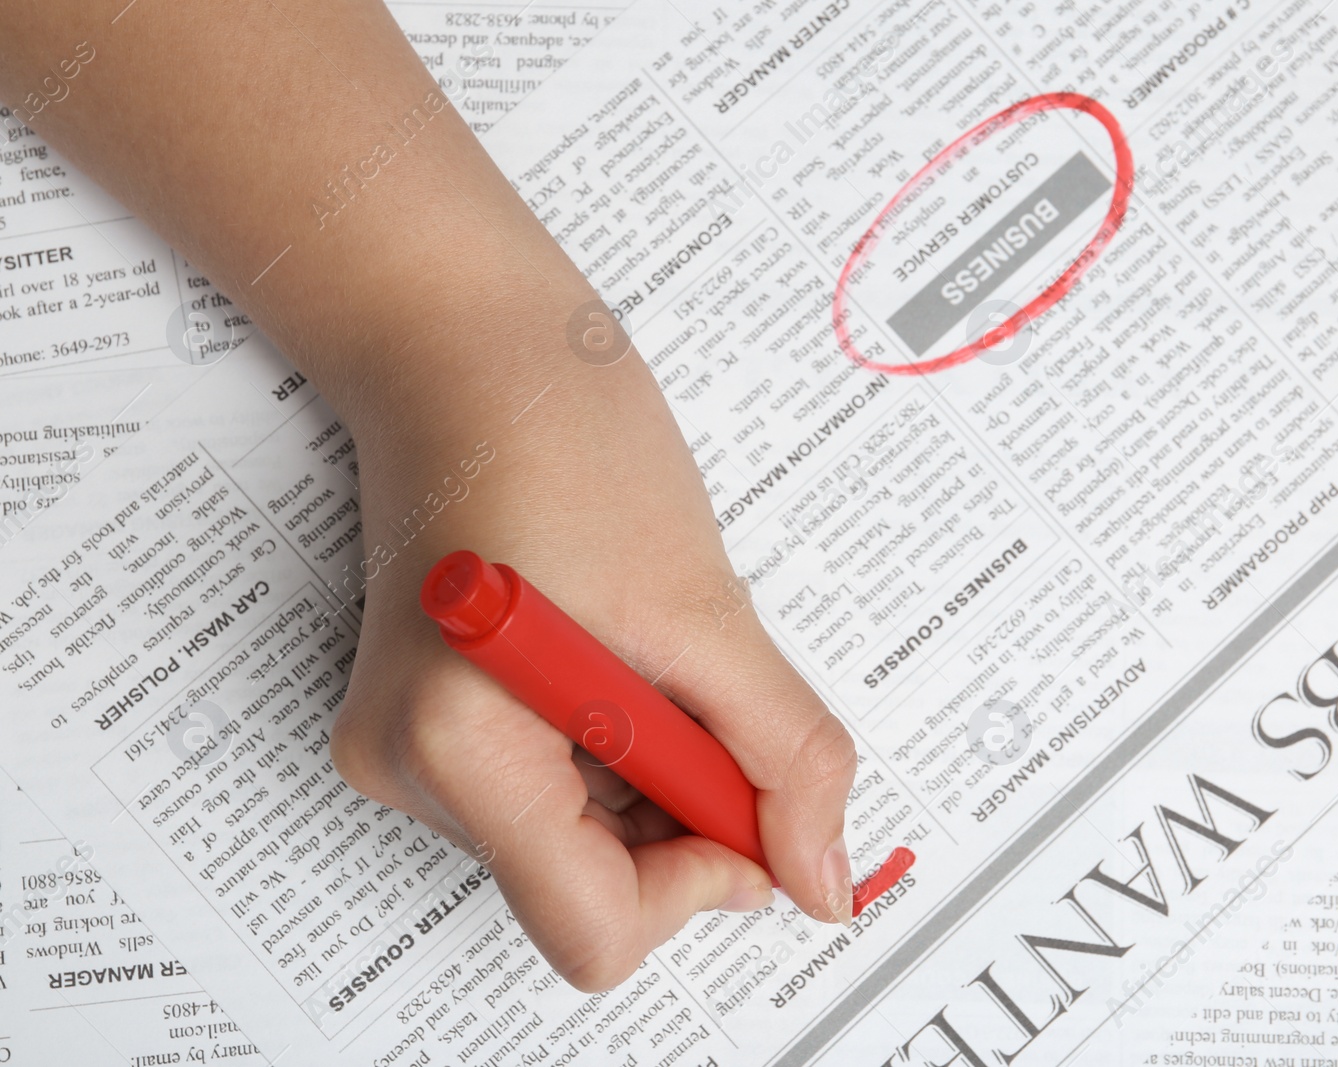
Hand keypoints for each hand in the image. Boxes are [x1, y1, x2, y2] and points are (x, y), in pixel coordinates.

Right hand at [327, 290, 858, 991]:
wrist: (470, 348)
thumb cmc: (560, 433)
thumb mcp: (707, 611)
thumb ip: (782, 759)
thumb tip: (822, 876)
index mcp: (453, 743)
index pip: (598, 928)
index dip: (702, 881)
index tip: (751, 798)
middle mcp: (406, 767)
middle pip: (588, 888)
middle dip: (681, 810)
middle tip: (701, 684)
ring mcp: (407, 749)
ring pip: (578, 841)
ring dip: (651, 770)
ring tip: (644, 645)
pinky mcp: (428, 723)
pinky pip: (552, 793)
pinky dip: (615, 748)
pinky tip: (613, 651)